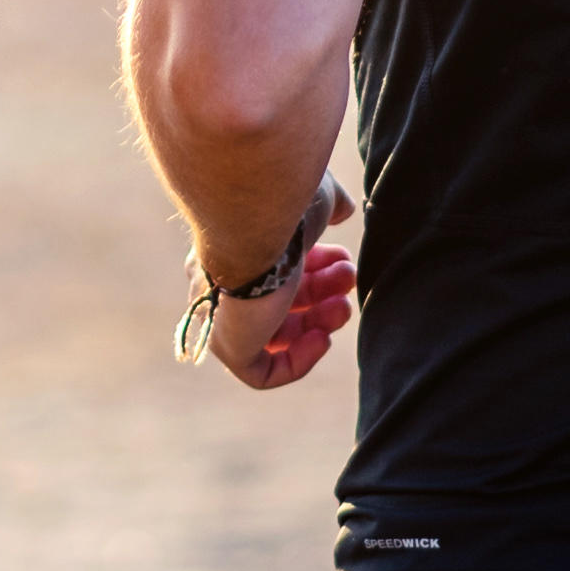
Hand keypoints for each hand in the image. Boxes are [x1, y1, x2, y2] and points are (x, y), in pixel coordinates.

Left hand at [199, 187, 357, 392]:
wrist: (253, 215)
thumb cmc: (282, 199)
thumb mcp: (313, 197)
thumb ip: (328, 205)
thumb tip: (342, 211)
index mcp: (232, 245)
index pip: (271, 266)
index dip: (314, 265)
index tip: (341, 257)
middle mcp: (220, 281)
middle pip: (277, 299)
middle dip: (321, 292)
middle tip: (349, 278)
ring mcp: (222, 317)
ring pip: (274, 333)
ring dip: (317, 322)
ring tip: (344, 305)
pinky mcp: (228, 347)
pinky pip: (262, 372)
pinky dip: (298, 361)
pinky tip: (321, 337)